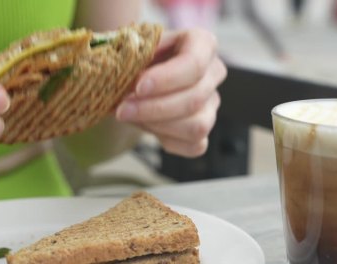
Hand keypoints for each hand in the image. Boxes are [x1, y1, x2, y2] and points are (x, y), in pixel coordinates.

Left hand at [115, 28, 226, 156]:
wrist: (137, 75)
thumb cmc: (138, 58)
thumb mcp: (135, 48)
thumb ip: (135, 59)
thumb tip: (132, 81)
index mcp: (203, 44)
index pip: (194, 63)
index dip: (166, 79)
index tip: (138, 87)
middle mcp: (214, 72)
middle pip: (195, 98)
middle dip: (153, 108)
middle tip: (122, 109)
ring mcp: (212, 103)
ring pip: (197, 126)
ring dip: (158, 125)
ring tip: (131, 116)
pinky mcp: (205, 129)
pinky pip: (194, 145)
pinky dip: (167, 140)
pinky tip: (146, 126)